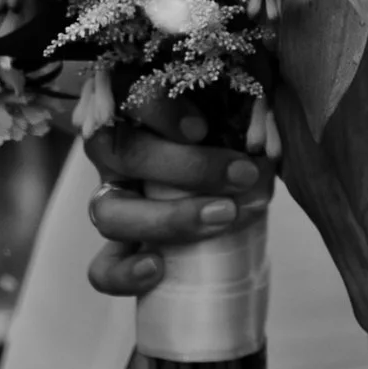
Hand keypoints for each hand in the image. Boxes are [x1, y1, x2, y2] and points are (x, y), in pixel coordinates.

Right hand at [84, 100, 270, 300]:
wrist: (217, 178)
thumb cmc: (222, 128)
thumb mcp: (227, 109)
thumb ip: (239, 108)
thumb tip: (265, 133)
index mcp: (135, 105)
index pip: (131, 96)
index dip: (161, 112)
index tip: (202, 128)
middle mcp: (116, 149)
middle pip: (126, 153)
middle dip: (188, 168)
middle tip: (241, 175)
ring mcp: (112, 198)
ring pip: (110, 211)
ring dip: (169, 218)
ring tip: (224, 216)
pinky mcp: (116, 246)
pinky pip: (102, 268)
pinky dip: (124, 272)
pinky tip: (158, 268)